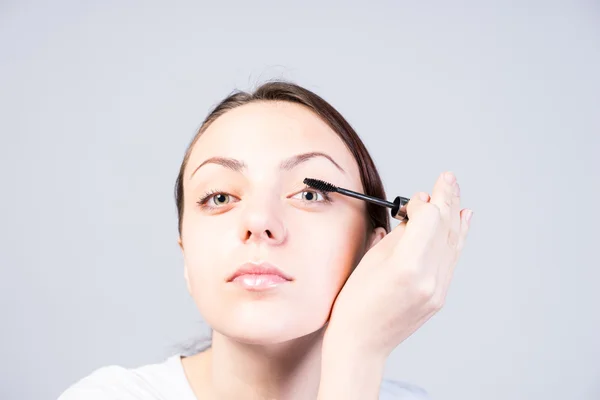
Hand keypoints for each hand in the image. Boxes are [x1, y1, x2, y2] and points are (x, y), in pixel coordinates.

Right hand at [324, 171, 472, 358]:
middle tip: (447, 177)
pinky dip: (458, 236)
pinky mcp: (440, 297)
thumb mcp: (370, 260)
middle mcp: (429, 278)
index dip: (422, 202)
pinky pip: (453, 258)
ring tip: (455, 190)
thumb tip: (416, 212)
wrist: (361, 343)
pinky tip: (463, 219)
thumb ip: (398, 233)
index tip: (412, 199)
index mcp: (407, 267)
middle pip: (445, 227)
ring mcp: (438, 289)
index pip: (428, 218)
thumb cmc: (354, 303)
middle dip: (446, 198)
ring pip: (453, 241)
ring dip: (454, 214)